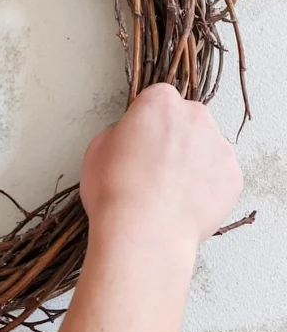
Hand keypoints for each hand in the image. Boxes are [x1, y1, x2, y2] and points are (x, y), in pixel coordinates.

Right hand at [80, 83, 242, 251]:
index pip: (157, 98)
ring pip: (205, 147)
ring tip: (168, 190)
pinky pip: (219, 175)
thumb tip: (132, 140)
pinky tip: (183, 202)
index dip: (145, 120)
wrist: (143, 234)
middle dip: (173, 136)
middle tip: (151, 165)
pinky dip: (206, 185)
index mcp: (160, 103)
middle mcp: (195, 117)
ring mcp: (219, 147)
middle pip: (186, 119)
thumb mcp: (97, 149)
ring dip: (191, 161)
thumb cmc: (115, 191)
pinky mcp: (233, 177)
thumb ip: (121, 133)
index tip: (138, 138)